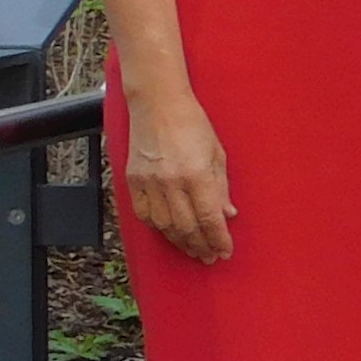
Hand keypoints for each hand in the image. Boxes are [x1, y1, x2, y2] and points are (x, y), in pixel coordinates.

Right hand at [122, 89, 235, 264]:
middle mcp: (171, 182)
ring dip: (180, 242)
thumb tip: (227, 214)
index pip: (209, 218)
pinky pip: (144, 214)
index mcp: (196, 174)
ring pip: (164, 226)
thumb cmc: (193, 124)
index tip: (225, 251)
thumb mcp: (217, 153)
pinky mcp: (132, 180)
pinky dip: (157, 228)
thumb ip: (221, 187)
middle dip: (200, 246)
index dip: (218, 239)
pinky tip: (169, 233)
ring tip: (193, 249)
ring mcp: (149, 182)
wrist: (158, 104)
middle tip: (209, 256)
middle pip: (186, 227)